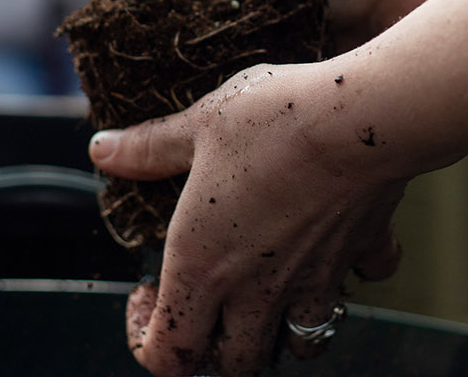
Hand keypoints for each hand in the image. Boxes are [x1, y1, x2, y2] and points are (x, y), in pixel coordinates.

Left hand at [89, 63, 410, 376]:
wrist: (364, 116)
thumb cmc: (275, 120)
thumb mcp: (199, 125)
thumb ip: (150, 148)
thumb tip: (103, 149)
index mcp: (204, 268)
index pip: (167, 357)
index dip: (145, 339)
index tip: (146, 291)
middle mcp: (259, 289)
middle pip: (236, 366)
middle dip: (216, 347)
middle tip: (206, 299)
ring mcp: (314, 279)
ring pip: (301, 345)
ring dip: (285, 331)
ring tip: (271, 288)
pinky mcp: (360, 253)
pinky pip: (361, 282)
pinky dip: (350, 272)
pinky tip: (339, 238)